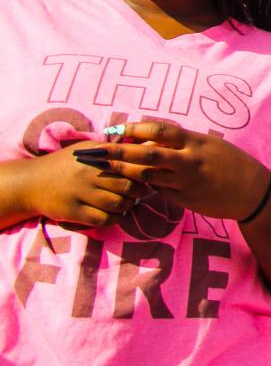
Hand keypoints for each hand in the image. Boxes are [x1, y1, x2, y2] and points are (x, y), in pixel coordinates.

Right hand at [20, 142, 149, 227]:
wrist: (30, 182)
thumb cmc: (64, 163)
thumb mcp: (87, 149)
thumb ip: (112, 149)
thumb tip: (145, 145)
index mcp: (96, 157)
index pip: (131, 166)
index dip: (143, 173)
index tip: (143, 177)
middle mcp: (89, 174)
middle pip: (129, 186)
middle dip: (138, 192)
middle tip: (137, 192)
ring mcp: (80, 194)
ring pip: (118, 204)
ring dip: (126, 206)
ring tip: (125, 202)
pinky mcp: (73, 212)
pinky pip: (103, 219)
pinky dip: (114, 219)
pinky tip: (113, 214)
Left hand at [87, 122, 269, 221]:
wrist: (252, 192)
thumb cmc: (229, 163)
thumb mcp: (207, 145)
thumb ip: (180, 143)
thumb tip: (146, 141)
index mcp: (195, 142)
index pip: (159, 130)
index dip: (134, 128)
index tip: (114, 129)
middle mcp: (188, 161)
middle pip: (145, 154)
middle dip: (116, 153)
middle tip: (91, 153)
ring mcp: (185, 182)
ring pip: (146, 176)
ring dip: (123, 172)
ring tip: (102, 168)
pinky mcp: (183, 199)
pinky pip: (158, 190)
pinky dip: (144, 186)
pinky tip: (131, 184)